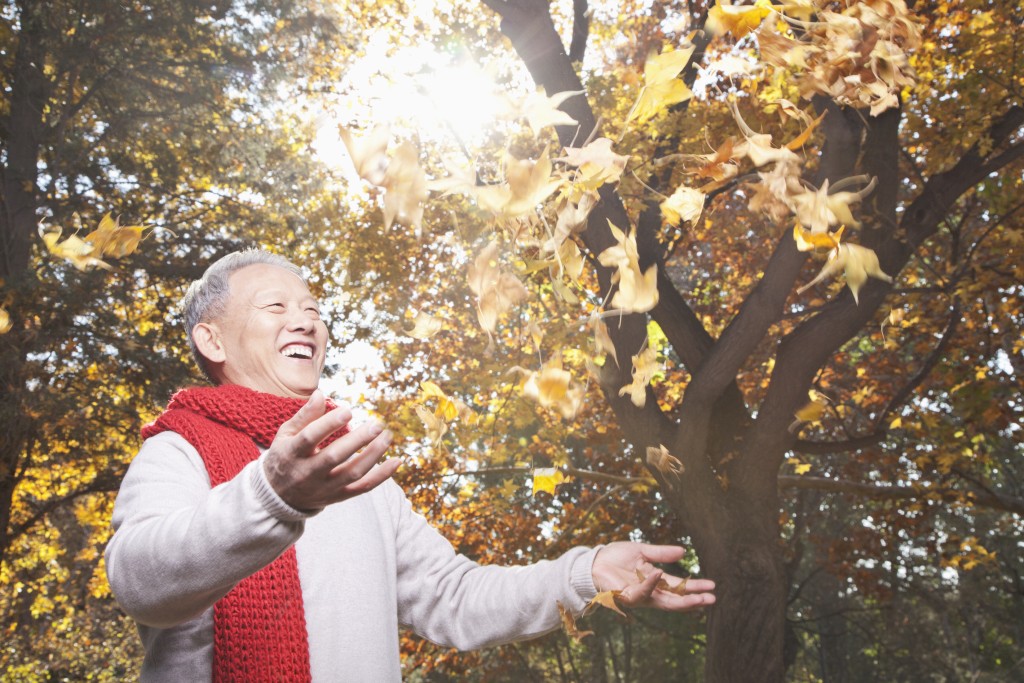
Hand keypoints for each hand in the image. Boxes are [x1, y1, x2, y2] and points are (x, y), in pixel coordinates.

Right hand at [262, 390, 399, 509]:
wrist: (279, 496)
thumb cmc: (285, 456)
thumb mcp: (286, 434)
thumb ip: (304, 415)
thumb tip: (319, 393)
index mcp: (291, 453)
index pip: (310, 438)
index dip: (328, 424)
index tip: (348, 410)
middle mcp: (307, 473)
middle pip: (334, 457)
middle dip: (358, 440)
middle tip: (377, 424)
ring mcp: (324, 487)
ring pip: (352, 474)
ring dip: (373, 455)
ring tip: (387, 436)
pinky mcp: (338, 497)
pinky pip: (363, 488)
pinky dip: (382, 476)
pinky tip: (397, 460)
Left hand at [592, 542, 714, 611]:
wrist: (594, 561)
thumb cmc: (615, 557)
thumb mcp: (643, 551)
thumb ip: (662, 553)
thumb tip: (683, 552)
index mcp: (655, 581)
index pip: (679, 587)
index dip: (694, 587)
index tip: (712, 586)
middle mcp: (650, 592)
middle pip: (676, 600)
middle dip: (694, 601)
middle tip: (712, 599)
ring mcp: (640, 596)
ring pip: (664, 603)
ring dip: (682, 601)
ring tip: (699, 599)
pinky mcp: (627, 595)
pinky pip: (642, 592)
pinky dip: (651, 583)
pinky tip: (659, 574)